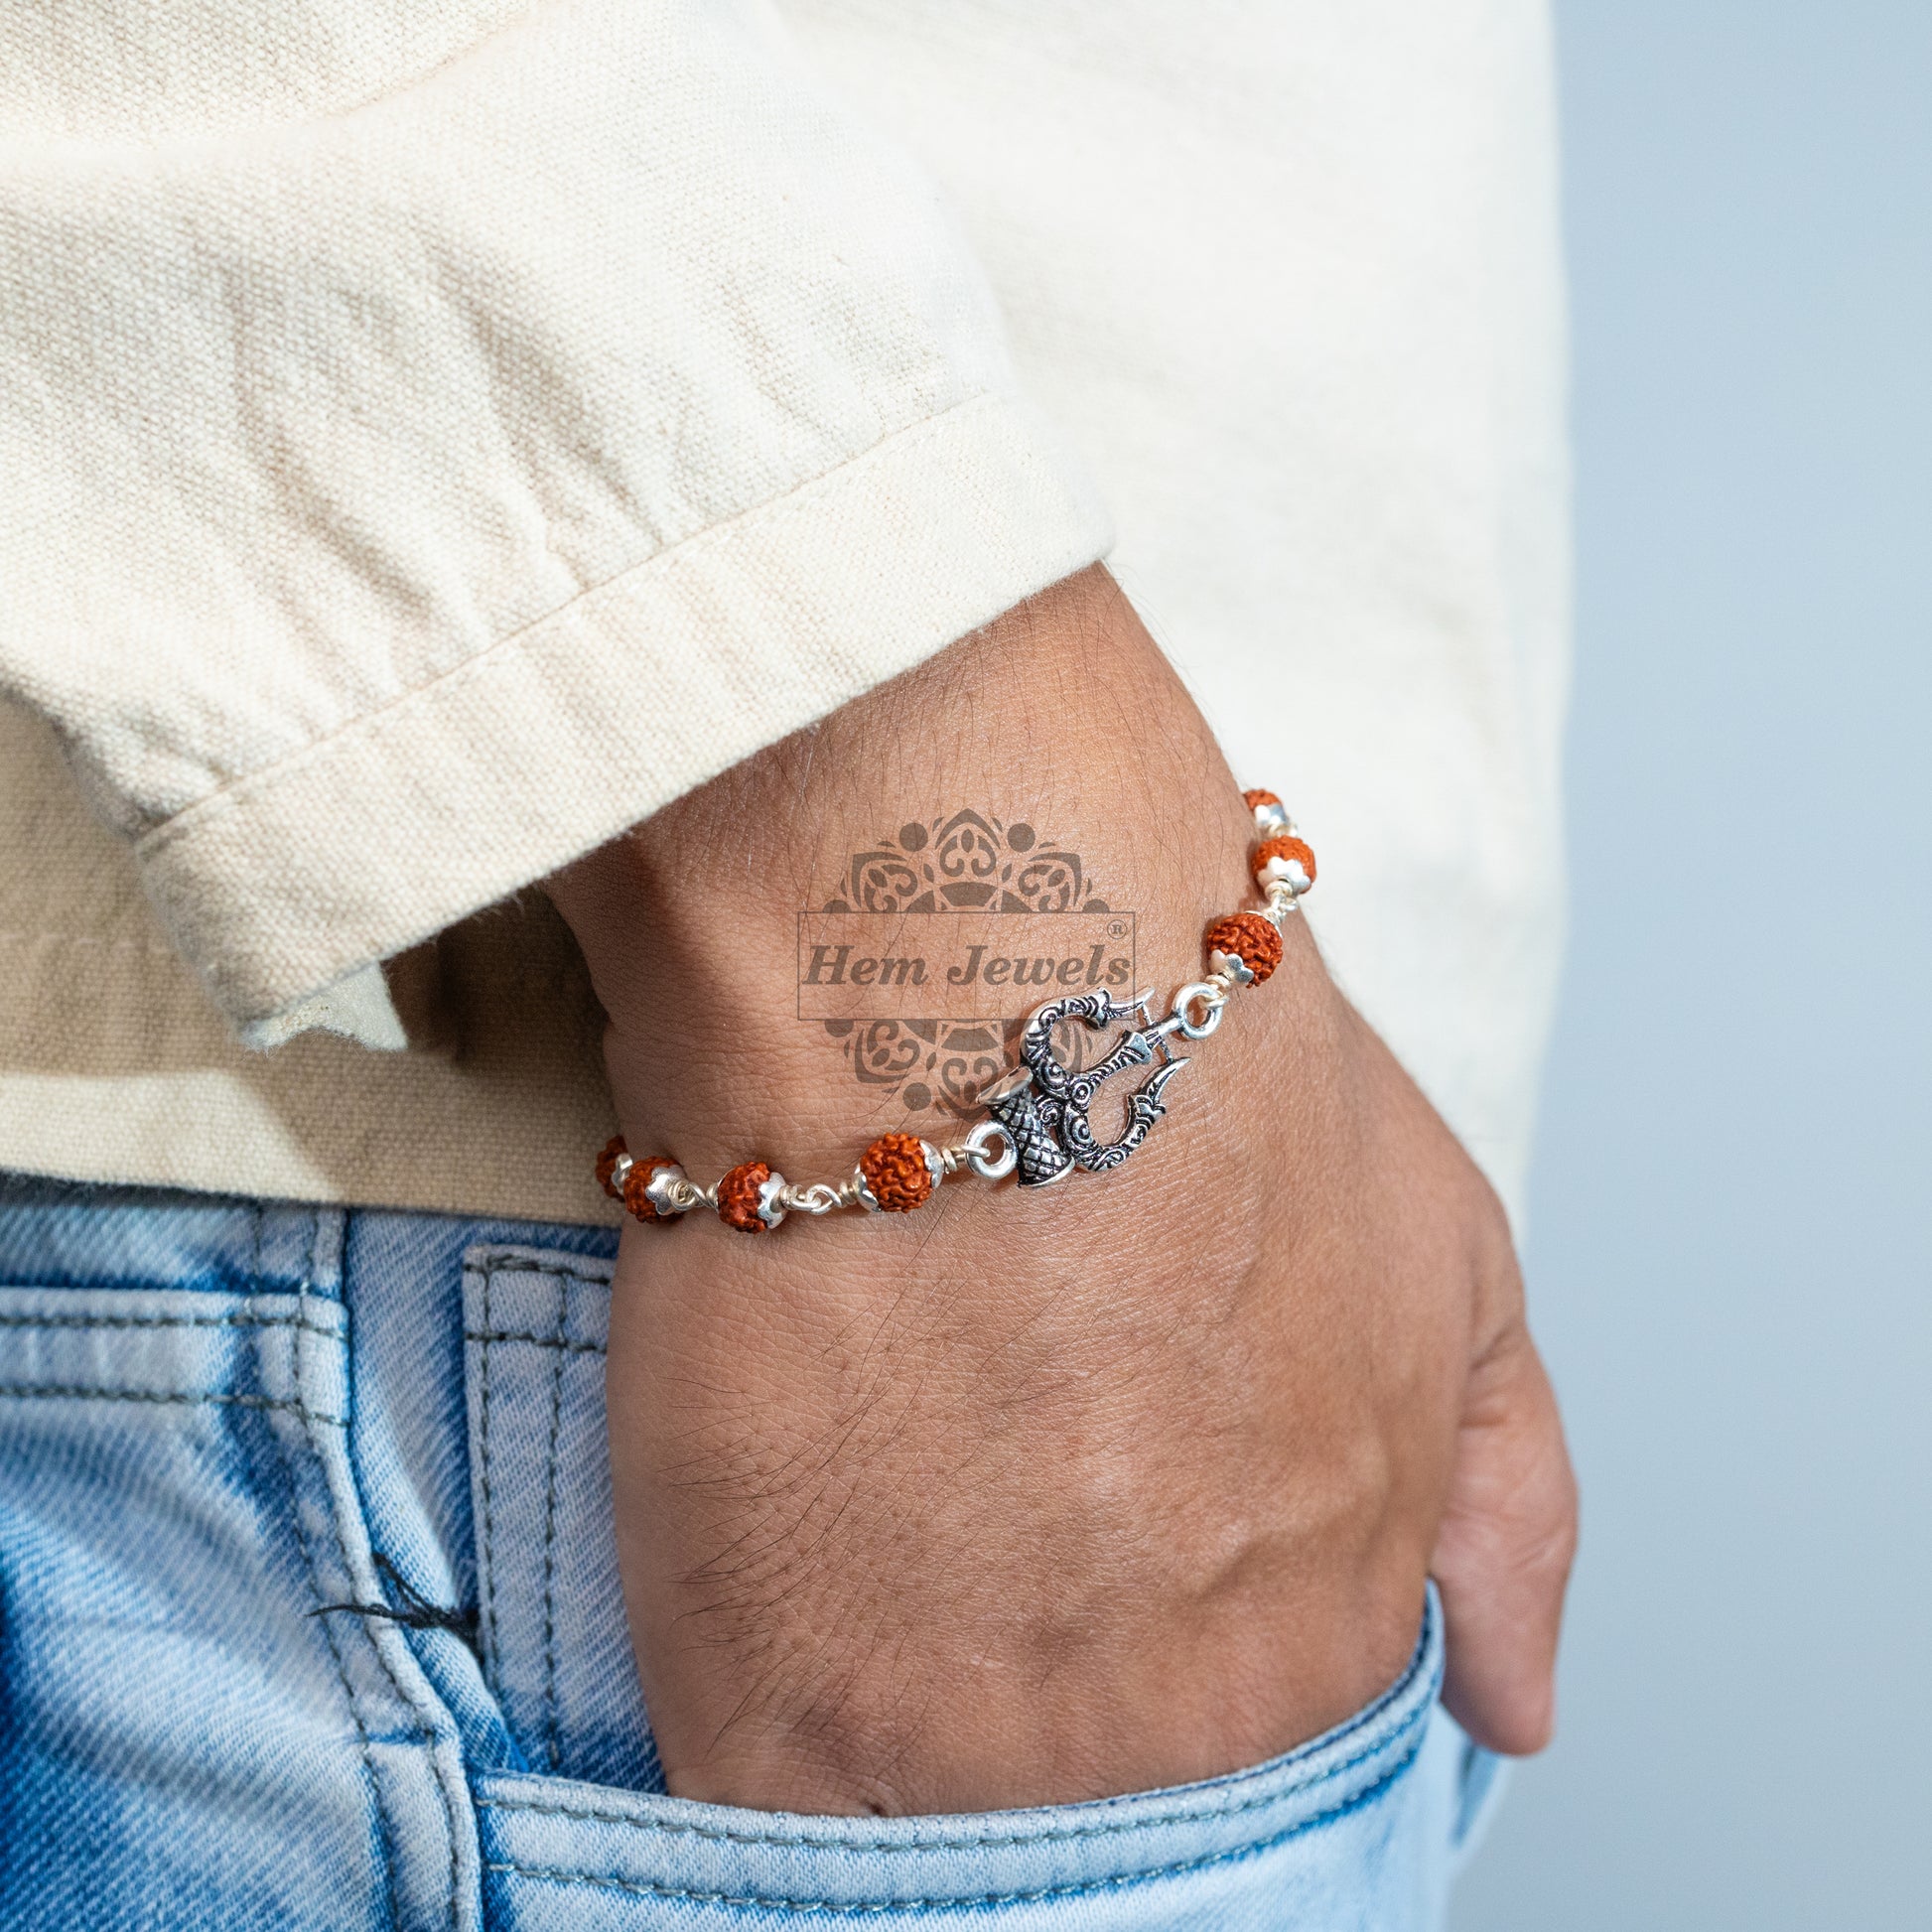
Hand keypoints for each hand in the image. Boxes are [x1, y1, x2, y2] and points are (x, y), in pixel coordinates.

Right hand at [546, 566, 1575, 1813]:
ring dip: (898, 1711)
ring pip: (936, 1824)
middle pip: (1097, 1805)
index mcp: (1328, 1639)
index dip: (1151, 1672)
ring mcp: (972, 1744)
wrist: (970, 978)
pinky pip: (770, 1808)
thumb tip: (1506, 1700)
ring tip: (866, 1528)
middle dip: (1035, 1694)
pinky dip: (764, 1732)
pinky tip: (763, 1594)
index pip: (1252, 1771)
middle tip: (965, 1534)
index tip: (1090, 1589)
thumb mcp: (1444, 1260)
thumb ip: (1502, 1498)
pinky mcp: (771, 1711)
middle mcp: (1174, 1733)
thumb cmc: (1206, 1085)